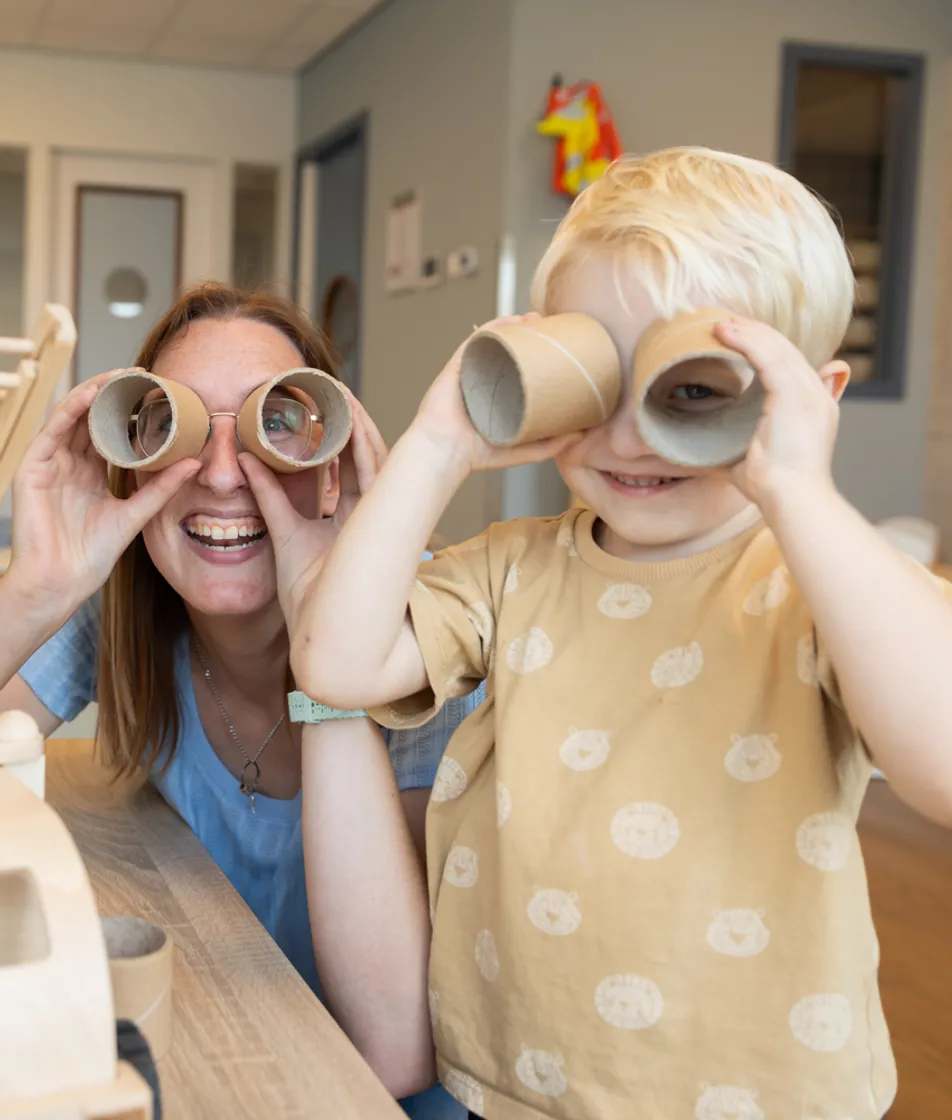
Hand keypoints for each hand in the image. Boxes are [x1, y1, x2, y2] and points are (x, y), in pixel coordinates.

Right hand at [6, 372, 199, 622]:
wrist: (60, 582)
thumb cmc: (92, 556)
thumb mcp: (135, 515)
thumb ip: (161, 488)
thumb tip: (195, 464)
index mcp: (92, 473)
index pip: (112, 432)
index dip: (132, 411)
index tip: (158, 394)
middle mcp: (70, 463)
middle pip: (93, 418)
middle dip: (116, 394)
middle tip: (144, 375)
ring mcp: (50, 463)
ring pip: (73, 416)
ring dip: (97, 392)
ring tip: (123, 375)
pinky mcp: (33, 467)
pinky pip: (53, 429)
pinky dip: (73, 408)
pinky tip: (94, 394)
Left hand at [240, 388, 387, 629]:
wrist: (314, 635)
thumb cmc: (304, 596)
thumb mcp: (282, 534)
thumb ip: (269, 498)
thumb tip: (246, 461)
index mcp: (343, 520)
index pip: (345, 467)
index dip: (337, 436)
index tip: (323, 405)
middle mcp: (361, 517)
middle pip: (361, 459)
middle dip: (350, 422)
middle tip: (333, 388)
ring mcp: (368, 520)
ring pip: (370, 463)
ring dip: (356, 426)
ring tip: (341, 394)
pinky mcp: (367, 524)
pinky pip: (367, 480)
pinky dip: (362, 449)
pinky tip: (351, 422)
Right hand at [414, 313, 582, 473]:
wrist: (447, 451)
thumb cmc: (479, 454)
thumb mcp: (524, 450)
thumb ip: (551, 444)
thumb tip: (582, 434)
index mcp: (499, 399)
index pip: (521, 372)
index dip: (539, 358)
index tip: (558, 349)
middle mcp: (485, 382)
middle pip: (510, 353)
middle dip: (530, 337)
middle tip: (550, 329)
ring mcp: (471, 372)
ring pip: (495, 342)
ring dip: (516, 327)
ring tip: (536, 318)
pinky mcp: (458, 366)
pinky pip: (477, 340)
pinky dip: (495, 328)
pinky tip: (512, 321)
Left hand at [713, 317, 848, 513]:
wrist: (792, 499)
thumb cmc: (774, 489)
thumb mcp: (755, 458)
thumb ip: (740, 444)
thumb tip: (710, 445)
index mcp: (813, 407)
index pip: (790, 366)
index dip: (765, 348)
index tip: (739, 339)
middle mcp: (816, 395)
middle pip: (786, 351)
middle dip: (755, 334)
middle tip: (726, 324)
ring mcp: (808, 392)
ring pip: (776, 348)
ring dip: (747, 333)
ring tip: (721, 324)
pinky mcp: (794, 394)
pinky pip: (768, 357)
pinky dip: (746, 342)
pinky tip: (726, 333)